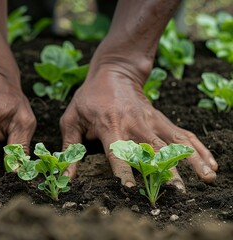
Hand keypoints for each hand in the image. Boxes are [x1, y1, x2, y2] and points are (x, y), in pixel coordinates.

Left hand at [60, 64, 217, 190]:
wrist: (113, 72)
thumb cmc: (89, 98)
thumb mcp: (72, 119)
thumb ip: (69, 148)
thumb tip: (66, 177)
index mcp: (109, 127)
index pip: (117, 152)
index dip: (123, 170)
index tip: (131, 188)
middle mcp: (133, 125)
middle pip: (152, 150)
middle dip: (166, 170)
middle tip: (177, 191)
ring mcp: (151, 121)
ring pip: (173, 142)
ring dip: (191, 160)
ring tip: (207, 178)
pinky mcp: (161, 119)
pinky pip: (182, 134)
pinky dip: (198, 148)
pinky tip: (210, 163)